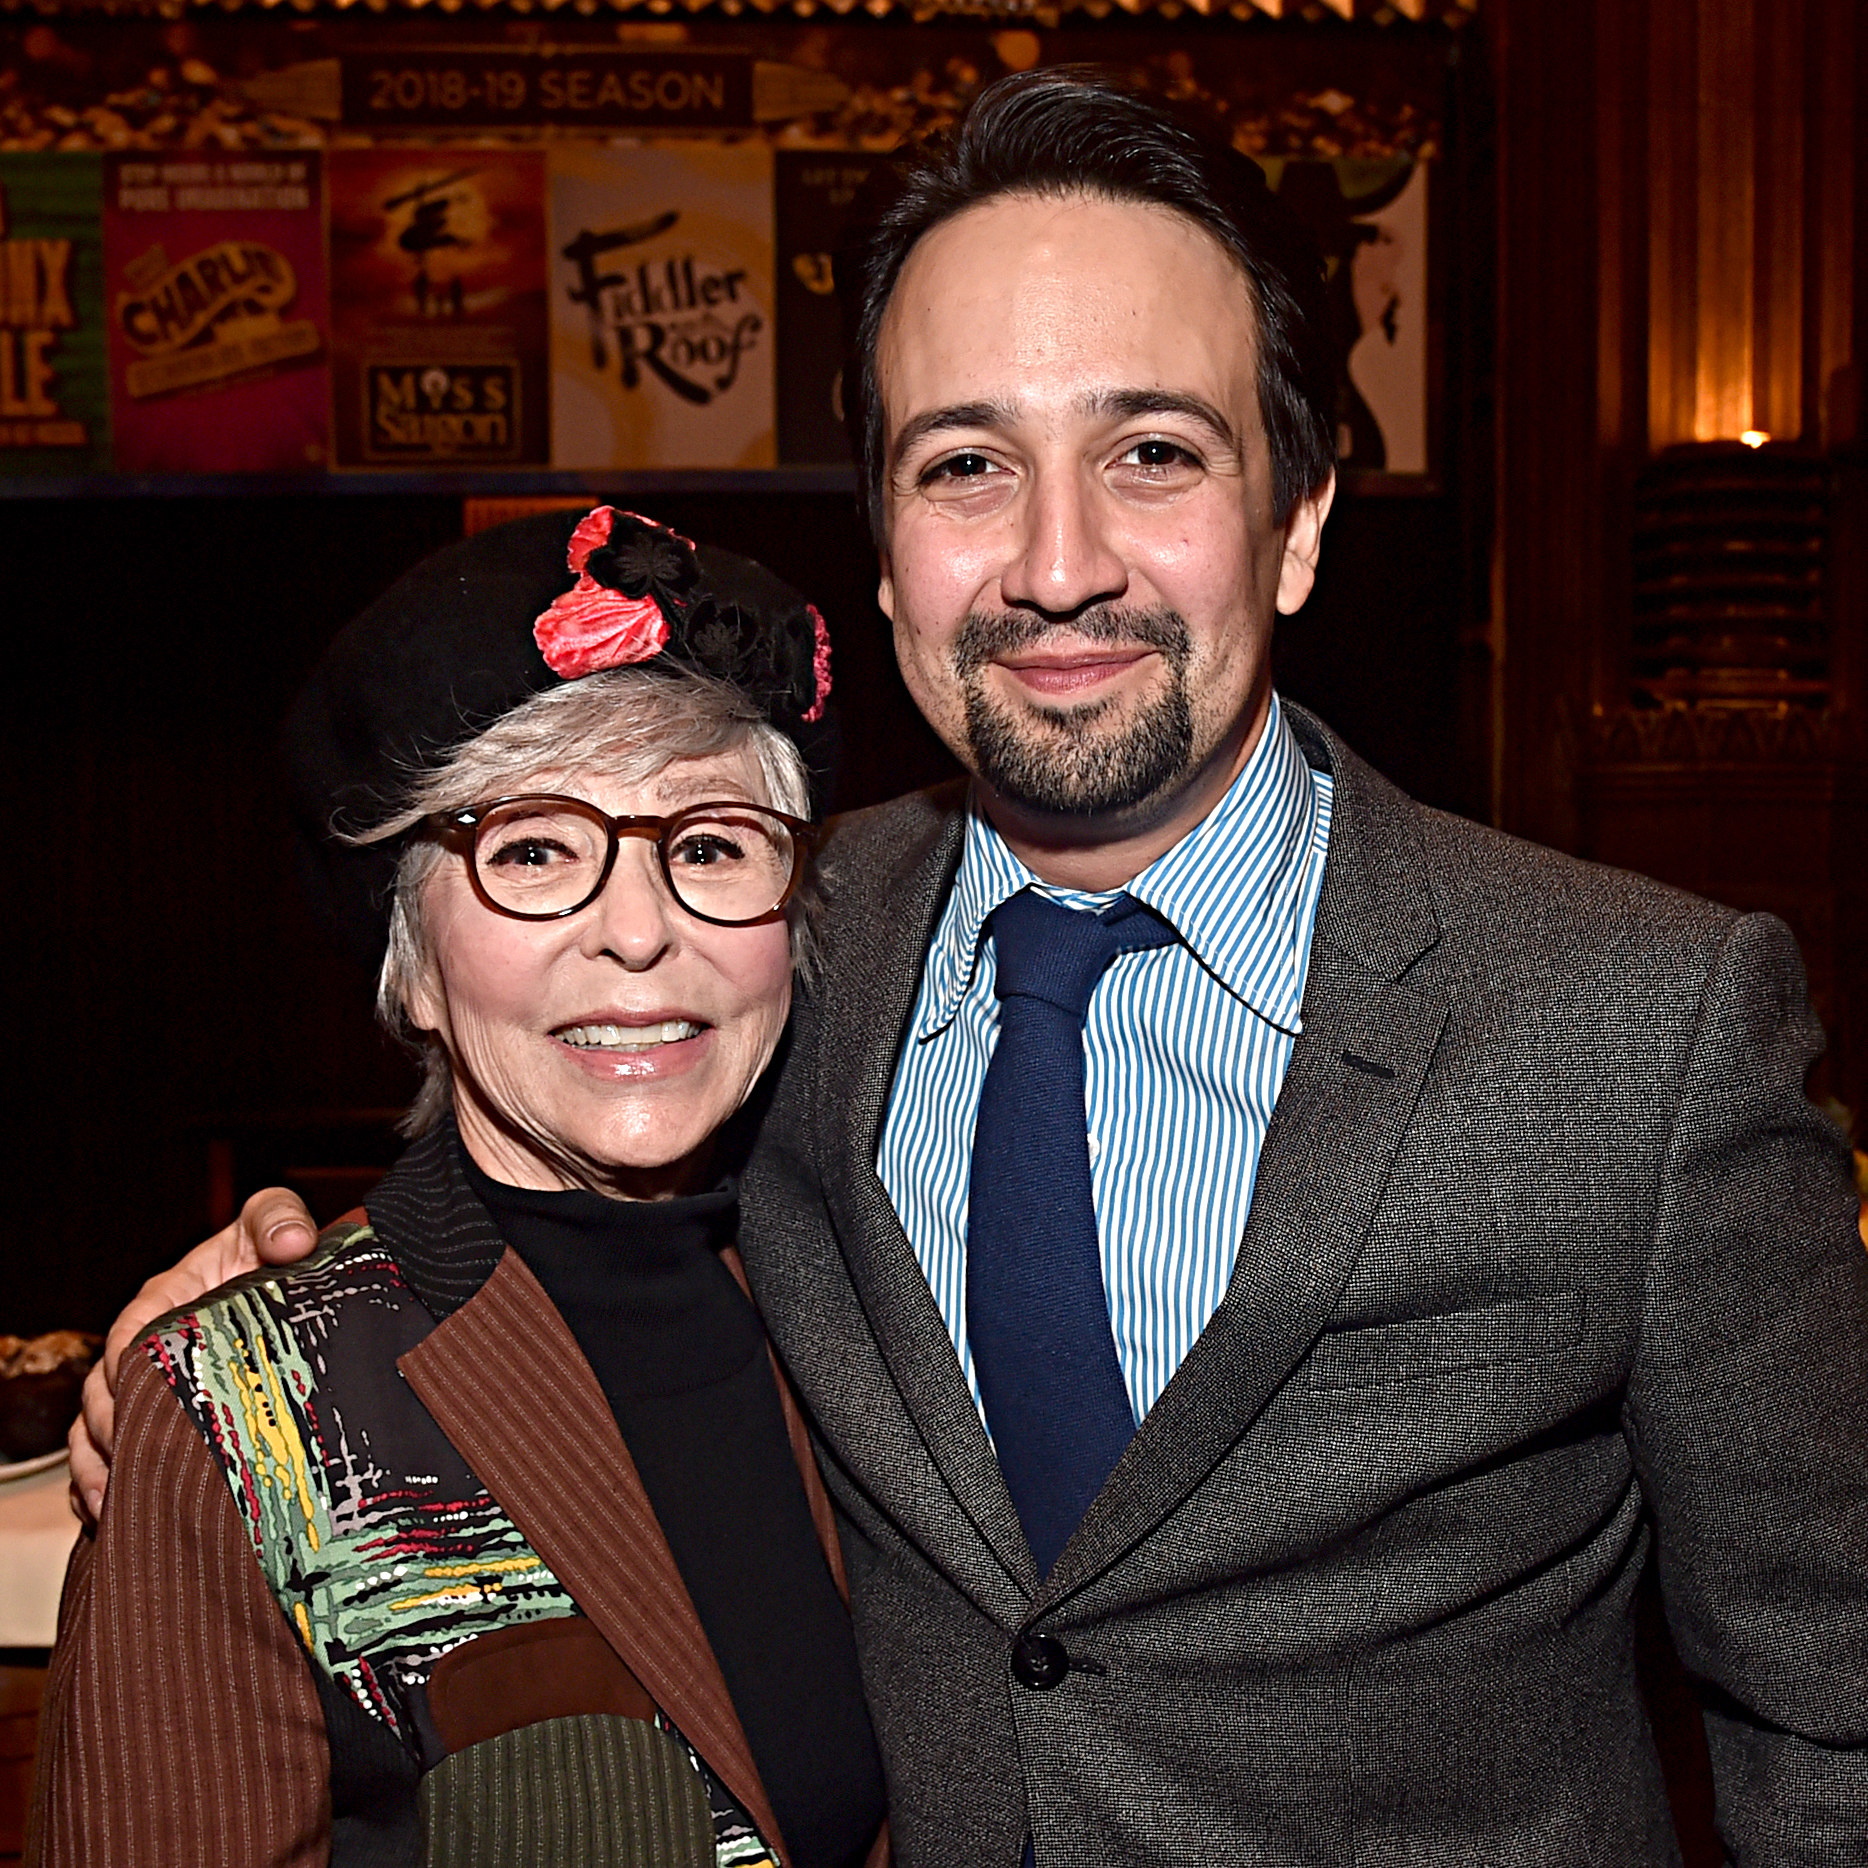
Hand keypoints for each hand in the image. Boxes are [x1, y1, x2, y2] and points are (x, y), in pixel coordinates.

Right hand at [68, 1189, 318, 1521]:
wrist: (292, 1285)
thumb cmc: (274, 1253)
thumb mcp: (277, 1223)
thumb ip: (279, 1218)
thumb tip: (293, 1240)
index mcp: (166, 1300)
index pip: (129, 1336)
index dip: (127, 1369)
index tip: (140, 1399)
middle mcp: (145, 1347)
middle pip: (104, 1393)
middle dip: (111, 1431)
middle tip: (134, 1466)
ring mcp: (147, 1387)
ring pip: (95, 1430)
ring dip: (99, 1469)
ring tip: (114, 1507)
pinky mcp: (155, 1419)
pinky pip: (105, 1456)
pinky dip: (99, 1486)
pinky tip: (110, 1515)